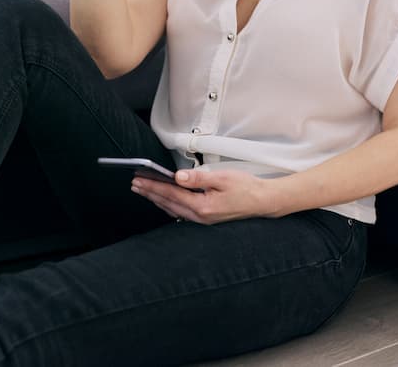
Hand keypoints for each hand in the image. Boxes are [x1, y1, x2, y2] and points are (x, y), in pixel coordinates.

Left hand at [131, 168, 276, 224]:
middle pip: (168, 204)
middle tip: (134, 185)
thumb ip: (198, 178)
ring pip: (173, 210)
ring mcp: (203, 220)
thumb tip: (177, 177)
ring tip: (144, 191)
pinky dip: (169, 206)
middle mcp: (200, 217)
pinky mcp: (206, 219)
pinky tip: (164, 201)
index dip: (153, 186)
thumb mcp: (223, 178)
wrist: (263, 202)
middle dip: (150, 194)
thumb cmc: (246, 188)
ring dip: (157, 200)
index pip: (171, 194)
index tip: (139, 180)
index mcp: (203, 206)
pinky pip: (181, 213)